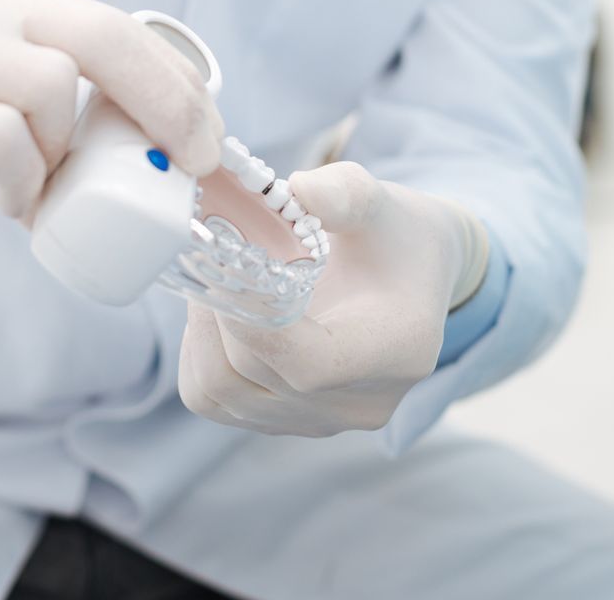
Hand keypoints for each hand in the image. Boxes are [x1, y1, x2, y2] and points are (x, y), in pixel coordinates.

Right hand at [0, 0, 221, 218]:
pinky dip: (21, 183)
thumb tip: (110, 169)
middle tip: (193, 167)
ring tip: (32, 195)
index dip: (175, 82)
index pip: (111, 22)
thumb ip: (23, 112)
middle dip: (172, 105)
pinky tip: (2, 204)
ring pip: (54, 89)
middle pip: (106, 36)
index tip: (209, 141)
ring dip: (64, 157)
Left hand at [178, 161, 490, 435]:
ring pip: (224, 396)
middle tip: (202, 252)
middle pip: (255, 375)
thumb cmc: (397, 235)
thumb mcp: (382, 202)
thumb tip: (297, 190)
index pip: (307, 363)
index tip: (222, 263)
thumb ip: (345, 193)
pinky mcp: (290, 423)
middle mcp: (361, 403)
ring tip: (208, 279)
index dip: (250, 322)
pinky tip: (216, 314)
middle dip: (216, 310)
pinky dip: (201, 358)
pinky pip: (218, 404)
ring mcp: (323, 421)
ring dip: (202, 334)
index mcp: (397, 350)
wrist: (412, 276)